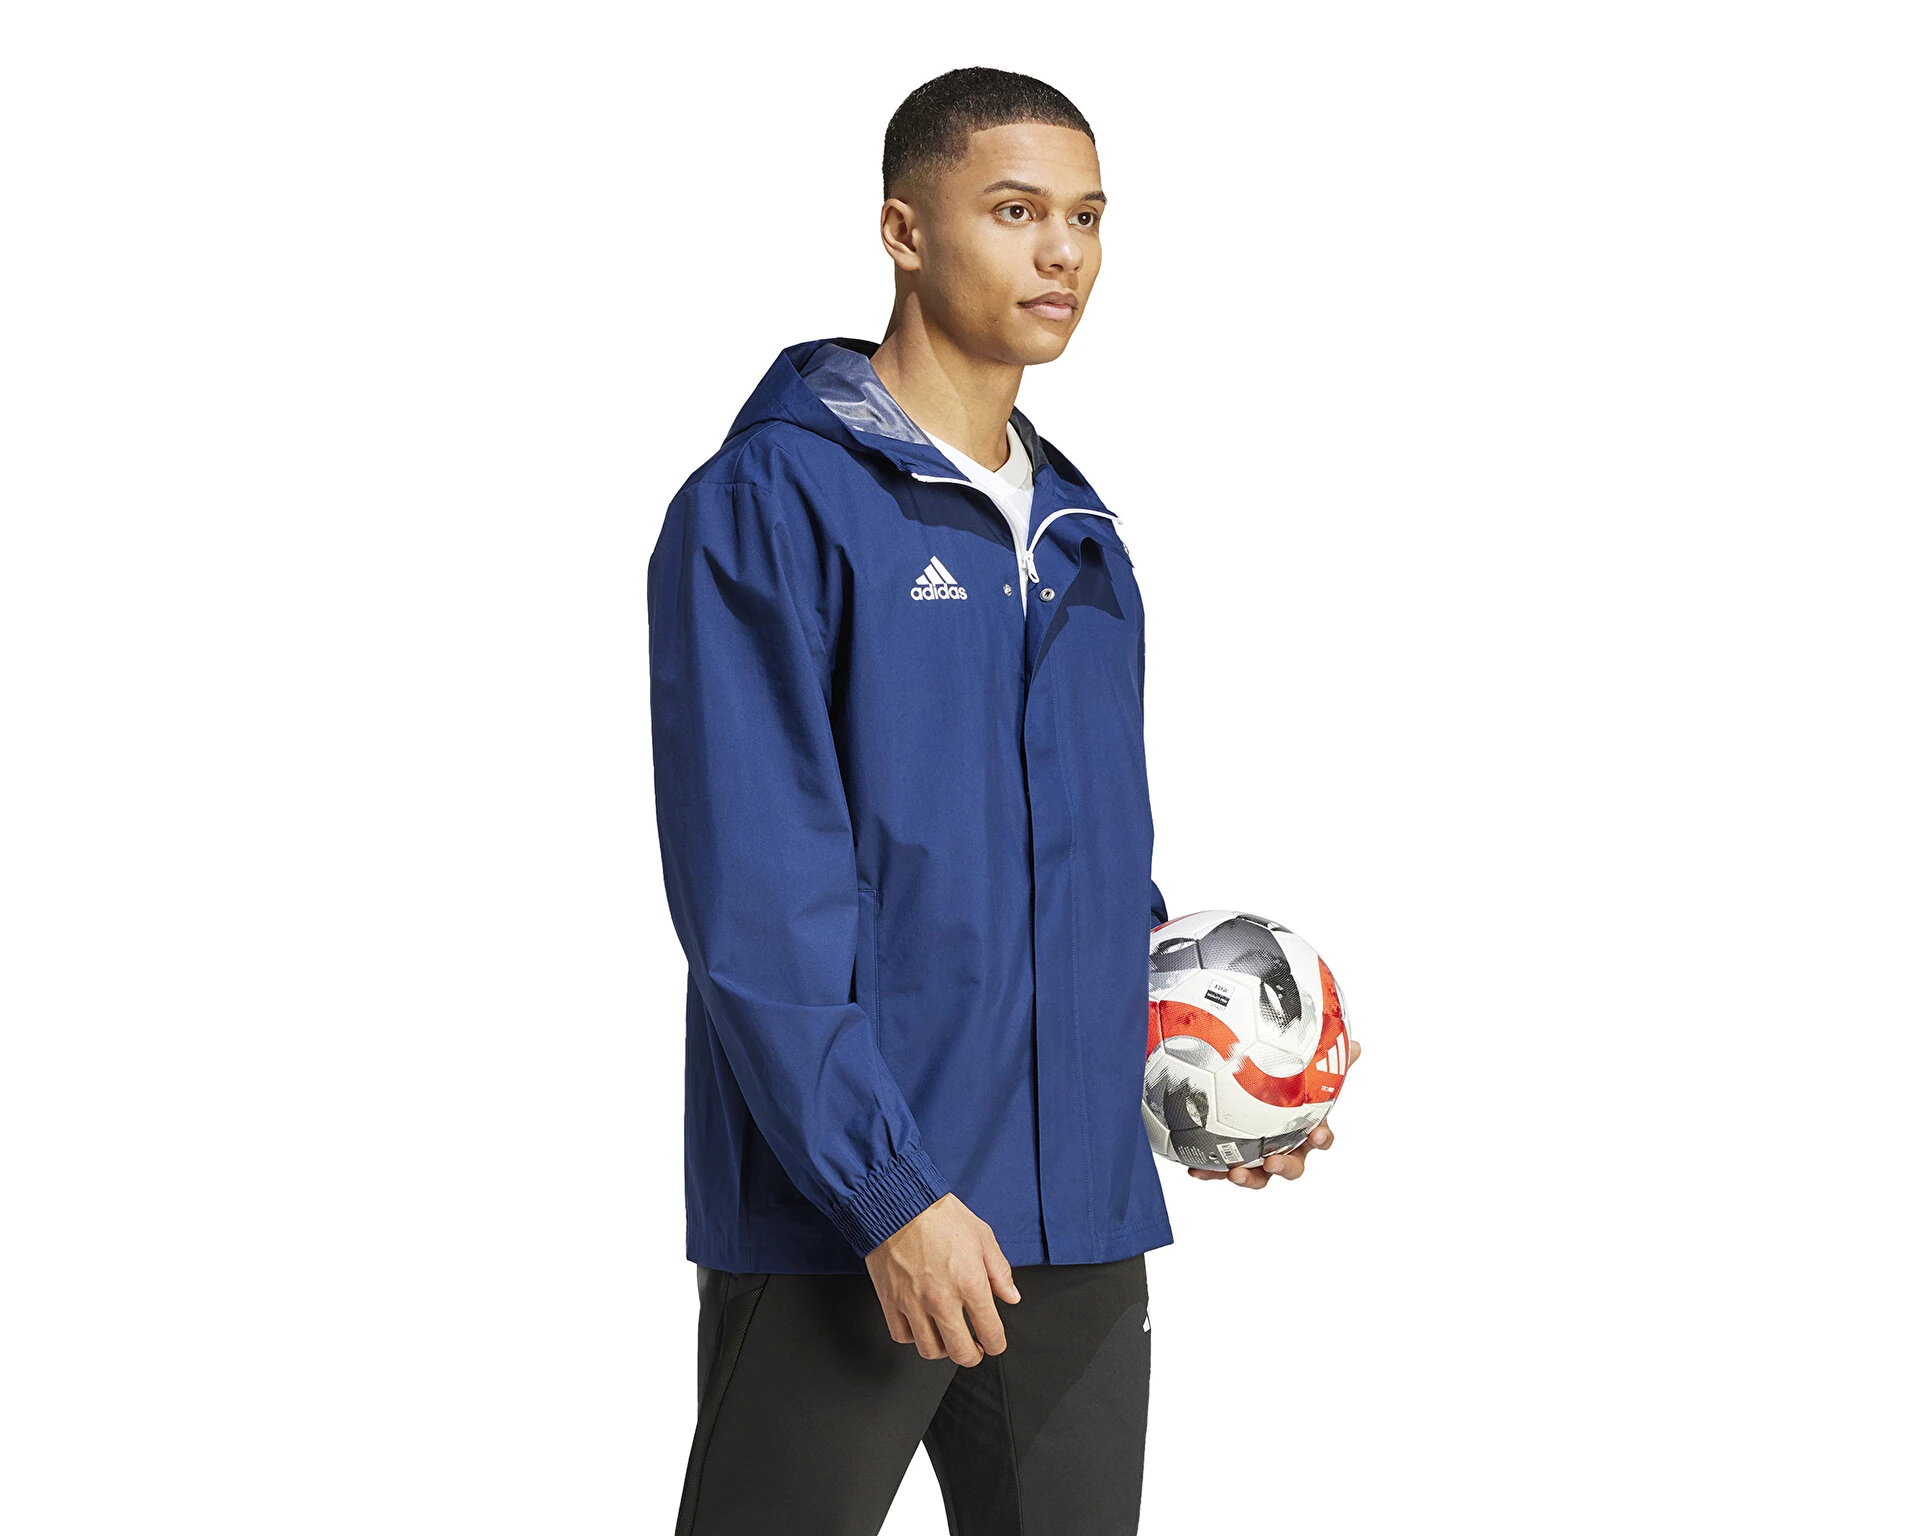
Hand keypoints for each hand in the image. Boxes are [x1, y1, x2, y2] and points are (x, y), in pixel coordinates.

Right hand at [865, 1192, 1019, 1367]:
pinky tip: (921, 1325)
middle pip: (961, 1352)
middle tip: (973, 1349)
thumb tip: (1011, 1296)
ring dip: (943, 1349)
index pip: (991, 1333)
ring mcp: (913, 1303)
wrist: (898, 1203)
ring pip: (930, 1350)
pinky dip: (913, 1336)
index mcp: (970, 1284)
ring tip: (947, 1338)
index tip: (994, 1343)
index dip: (996, 1344)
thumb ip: (1000, 1271)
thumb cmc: (939, 1215)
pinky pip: (902, 1335)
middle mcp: (942, 1299)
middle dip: (972, 1355)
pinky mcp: (890, 1301)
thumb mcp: (982, 1236)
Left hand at [1188, 1036, 1360, 1187]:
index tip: (1319, 1133)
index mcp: (1304, 1129)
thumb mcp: (1301, 1068)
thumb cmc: (1281, 1085)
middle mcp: (1284, 1148)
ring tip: (1236, 1172)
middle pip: (1292, 1165)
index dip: (1323, 1138)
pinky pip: (1221, 1170)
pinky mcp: (1231, 1161)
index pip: (1321, 1138)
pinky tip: (1194, 1170)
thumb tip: (1356, 1044)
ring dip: (1249, 1178)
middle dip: (1286, 1166)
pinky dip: (1210, 1172)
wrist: (1240, 1089)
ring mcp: (1257, 1157)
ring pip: (1258, 1175)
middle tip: (1273, 1161)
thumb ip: (1325, 1057)